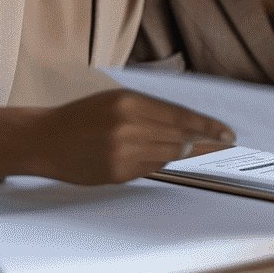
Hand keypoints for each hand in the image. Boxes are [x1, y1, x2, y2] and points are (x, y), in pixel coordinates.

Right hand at [0, 89, 234, 184]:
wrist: (46, 139)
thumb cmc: (84, 115)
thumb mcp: (117, 100)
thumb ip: (152, 111)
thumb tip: (189, 126)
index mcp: (130, 102)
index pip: (181, 116)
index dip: (207, 126)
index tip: (227, 133)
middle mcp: (128, 126)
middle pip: (179, 137)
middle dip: (202, 141)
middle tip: (222, 143)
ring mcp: (122, 151)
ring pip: (167, 153)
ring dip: (181, 151)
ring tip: (192, 148)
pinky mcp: (116, 172)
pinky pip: (151, 168)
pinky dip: (160, 161)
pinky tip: (161, 155)